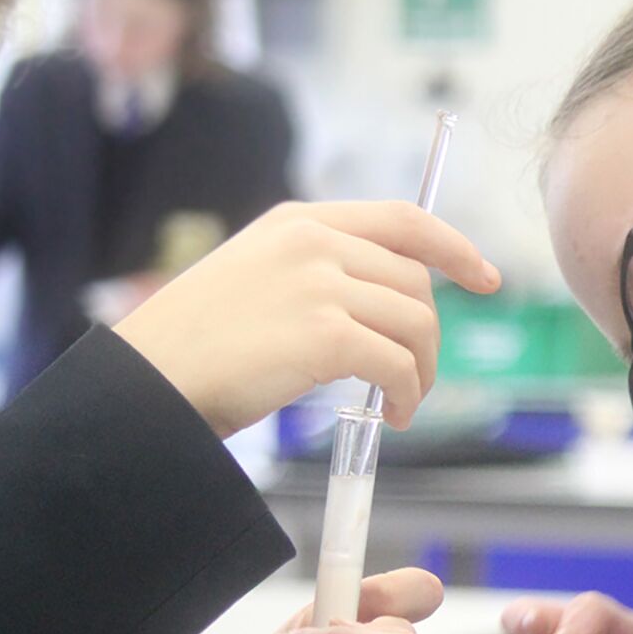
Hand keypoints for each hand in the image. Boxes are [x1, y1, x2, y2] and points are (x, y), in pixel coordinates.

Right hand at [112, 201, 500, 438]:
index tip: (484, 276)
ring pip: (415, 323)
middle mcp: (313, 242)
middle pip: (415, 280)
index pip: (401, 219)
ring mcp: (320, 285)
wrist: (148, 383)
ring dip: (419, 371)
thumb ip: (312, 273)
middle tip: (411, 376)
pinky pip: (397, 363)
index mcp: (297, 221)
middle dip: (426, 333)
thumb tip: (380, 306)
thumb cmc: (193, 347)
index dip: (453, 246)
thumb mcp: (252, 278)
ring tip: (399, 403)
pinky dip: (406, 393)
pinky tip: (390, 415)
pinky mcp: (324, 335)